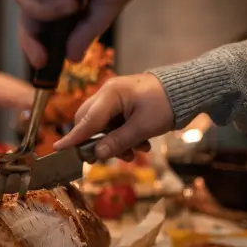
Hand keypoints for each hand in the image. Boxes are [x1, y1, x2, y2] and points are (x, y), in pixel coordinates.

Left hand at [15, 0, 135, 67]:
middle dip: (31, 41)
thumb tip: (73, 58)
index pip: (43, 26)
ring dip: (47, 11)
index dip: (37, 46)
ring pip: (24, 1)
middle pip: (27, 18)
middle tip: (42, 57)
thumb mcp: (111, 1)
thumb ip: (90, 29)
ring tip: (74, 2)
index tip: (42, 63)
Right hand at [53, 74, 173, 159]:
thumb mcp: (143, 127)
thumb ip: (118, 141)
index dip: (74, 137)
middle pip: (90, 122)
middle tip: (111, 156)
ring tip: (135, 152)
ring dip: (115, 143)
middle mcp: (108, 94)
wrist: (187, 90)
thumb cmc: (167, 104)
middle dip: (99, 143)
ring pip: (103, 126)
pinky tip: (140, 144)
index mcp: (111, 94)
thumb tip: (98, 154)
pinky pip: (114, 124)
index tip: (58, 148)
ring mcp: (115, 99)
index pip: (87, 120)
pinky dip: (123, 137)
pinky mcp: (123, 105)